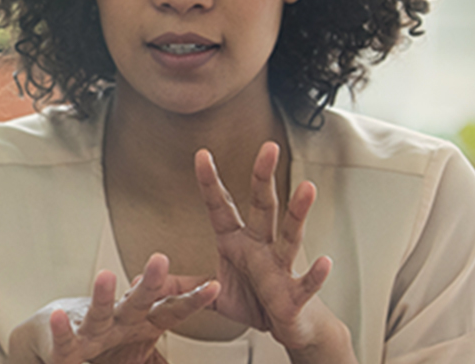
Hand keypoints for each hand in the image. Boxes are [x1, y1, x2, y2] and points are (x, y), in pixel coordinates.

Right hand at [12, 253, 218, 363]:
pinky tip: (58, 316)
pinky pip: (65, 339)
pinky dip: (61, 328)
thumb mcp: (138, 347)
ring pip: (99, 312)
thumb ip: (159, 340)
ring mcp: (91, 331)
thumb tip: (184, 338)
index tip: (213, 286)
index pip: (170, 310)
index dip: (191, 301)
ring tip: (105, 277)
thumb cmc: (99, 342)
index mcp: (140, 323)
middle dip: (150, 284)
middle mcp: (117, 322)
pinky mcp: (66, 348)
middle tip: (160, 260)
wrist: (50, 340)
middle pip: (136, 302)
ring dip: (102, 295)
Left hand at [187, 144, 344, 351]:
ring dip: (299, 213)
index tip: (201, 154)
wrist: (289, 327)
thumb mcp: (212, 293)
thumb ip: (183, 285)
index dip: (211, 182)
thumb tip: (149, 280)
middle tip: (269, 147)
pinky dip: (316, 274)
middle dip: (264, 178)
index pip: (221, 206)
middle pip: (264, 207)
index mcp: (237, 242)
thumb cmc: (255, 303)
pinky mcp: (295, 295)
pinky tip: (325, 262)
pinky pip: (306, 283)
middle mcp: (261, 248)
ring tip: (307, 187)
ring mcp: (280, 268)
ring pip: (290, 236)